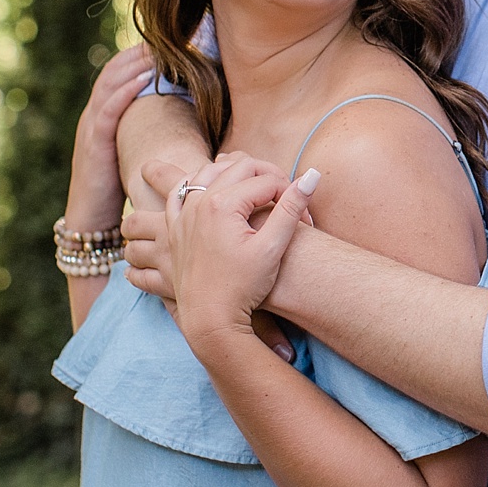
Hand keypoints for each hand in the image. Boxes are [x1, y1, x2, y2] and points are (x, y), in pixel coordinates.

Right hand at [66, 44, 158, 232]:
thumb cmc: (116, 190)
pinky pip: (108, 111)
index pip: (118, 75)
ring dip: (133, 64)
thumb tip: (181, 119)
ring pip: (109, 85)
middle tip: (163, 35)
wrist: (89, 220)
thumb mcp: (131, 154)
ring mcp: (90, 129)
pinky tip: (143, 79)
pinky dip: (124, 91)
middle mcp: (94, 116)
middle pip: (113, 72)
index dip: (138, 56)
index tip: (163, 40)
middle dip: (137, 52)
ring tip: (156, 48)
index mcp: (103, 116)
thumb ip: (146, 134)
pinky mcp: (93, 145)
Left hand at [159, 155, 316, 364]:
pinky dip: (199, 185)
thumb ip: (292, 207)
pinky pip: (181, 192)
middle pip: (241, 167)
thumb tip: (312, 175)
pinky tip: (213, 193)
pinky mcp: (175, 227)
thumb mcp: (273, 248)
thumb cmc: (243, 287)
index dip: (292, 195)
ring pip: (209, 172)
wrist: (210, 319)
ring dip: (234, 173)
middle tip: (286, 197)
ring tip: (256, 190)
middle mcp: (199, 202)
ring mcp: (183, 213)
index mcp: (223, 204)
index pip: (268, 181)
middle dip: (269, 177)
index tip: (304, 219)